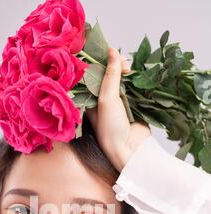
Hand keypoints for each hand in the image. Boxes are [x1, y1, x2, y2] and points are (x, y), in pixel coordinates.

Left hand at [86, 48, 151, 172]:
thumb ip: (110, 75)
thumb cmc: (111, 128)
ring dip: (127, 72)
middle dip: (116, 65)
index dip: (101, 61)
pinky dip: (136, 80)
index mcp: (89, 99)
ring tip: (131, 68)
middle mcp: (102, 100)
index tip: (109, 52)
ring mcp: (117, 102)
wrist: (130, 149)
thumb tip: (112, 50)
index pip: (93, 74)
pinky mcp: (132, 105)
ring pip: (122, 79)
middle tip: (125, 64)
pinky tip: (138, 75)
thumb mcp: (107, 99)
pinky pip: (133, 88)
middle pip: (108, 74)